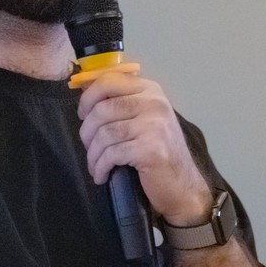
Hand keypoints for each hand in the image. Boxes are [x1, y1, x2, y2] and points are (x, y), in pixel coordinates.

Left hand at [77, 71, 213, 226]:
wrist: (182, 186)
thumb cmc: (158, 152)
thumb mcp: (145, 119)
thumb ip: (123, 104)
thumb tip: (86, 99)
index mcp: (151, 90)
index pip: (109, 80)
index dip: (88, 97)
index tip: (83, 115)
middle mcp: (154, 103)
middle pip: (102, 109)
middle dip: (87, 132)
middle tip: (89, 147)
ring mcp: (154, 125)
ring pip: (105, 133)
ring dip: (93, 154)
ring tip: (94, 165)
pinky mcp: (150, 149)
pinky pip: (112, 154)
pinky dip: (100, 167)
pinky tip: (101, 175)